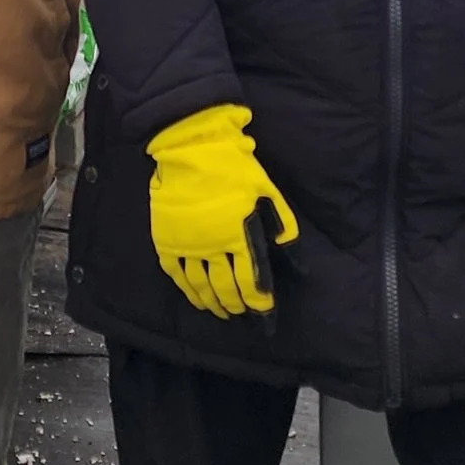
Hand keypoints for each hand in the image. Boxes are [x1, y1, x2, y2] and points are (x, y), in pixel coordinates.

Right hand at [147, 104, 298, 319]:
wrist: (191, 147)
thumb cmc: (235, 168)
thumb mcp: (268, 194)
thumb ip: (284, 229)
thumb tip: (298, 264)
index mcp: (240, 235)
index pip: (252, 281)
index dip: (259, 304)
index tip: (264, 317)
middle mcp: (213, 246)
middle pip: (226, 289)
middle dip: (237, 306)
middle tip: (241, 314)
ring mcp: (187, 244)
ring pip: (201, 286)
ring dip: (213, 303)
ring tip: (222, 312)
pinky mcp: (166, 239)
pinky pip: (176, 274)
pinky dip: (187, 290)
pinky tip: (195, 298)